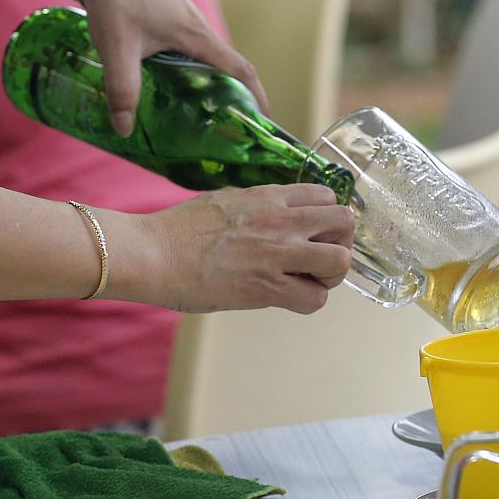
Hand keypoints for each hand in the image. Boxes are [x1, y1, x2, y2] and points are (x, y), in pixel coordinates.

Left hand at [77, 0, 265, 136]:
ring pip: (205, 59)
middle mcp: (197, 28)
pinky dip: (188, 72)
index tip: (262, 123)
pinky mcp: (167, 18)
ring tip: (198, 117)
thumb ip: (123, 89)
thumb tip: (126, 130)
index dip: (256, 97)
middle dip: (232, 99)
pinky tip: (167, 89)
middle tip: (225, 131)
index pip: (240, 70)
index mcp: (196, 35)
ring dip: (208, 86)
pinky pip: (188, 51)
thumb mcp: (117, 47)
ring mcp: (183, 21)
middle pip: (226, 68)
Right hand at [115, 184, 354, 314]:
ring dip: (330, 275)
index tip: (314, 233)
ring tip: (308, 281)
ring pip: (341, 262)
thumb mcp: (224, 199)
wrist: (152, 253)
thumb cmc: (177, 230)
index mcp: (269, 197)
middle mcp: (281, 221)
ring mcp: (277, 254)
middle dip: (339, 242)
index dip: (326, 219)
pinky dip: (308, 301)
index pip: (327, 197)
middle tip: (319, 258)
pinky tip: (288, 298)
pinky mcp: (267, 288)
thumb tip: (268, 215)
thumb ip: (255, 206)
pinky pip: (315, 299)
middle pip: (345, 222)